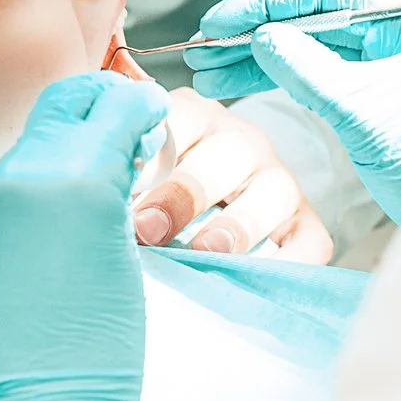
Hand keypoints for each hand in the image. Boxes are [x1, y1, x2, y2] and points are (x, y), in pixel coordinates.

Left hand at [128, 89, 331, 261]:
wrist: (213, 219)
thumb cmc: (158, 197)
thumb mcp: (139, 173)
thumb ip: (122, 170)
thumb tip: (89, 193)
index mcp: (195, 119)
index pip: (178, 118)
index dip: (151, 153)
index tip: (120, 187)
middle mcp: (242, 143)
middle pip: (226, 154)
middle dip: (185, 192)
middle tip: (148, 228)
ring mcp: (279, 183)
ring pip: (274, 191)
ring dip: (238, 224)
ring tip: (204, 252)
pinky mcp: (306, 225)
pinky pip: (311, 242)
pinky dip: (291, 262)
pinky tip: (255, 281)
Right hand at [184, 0, 400, 100]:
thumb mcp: (365, 113)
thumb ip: (307, 69)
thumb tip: (260, 37)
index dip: (266, 3)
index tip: (219, 22)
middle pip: (317, 17)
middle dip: (257, 33)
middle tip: (203, 49)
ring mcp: (393, 62)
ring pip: (315, 47)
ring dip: (263, 57)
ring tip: (210, 70)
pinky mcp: (382, 94)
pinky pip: (324, 74)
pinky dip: (284, 79)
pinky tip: (243, 82)